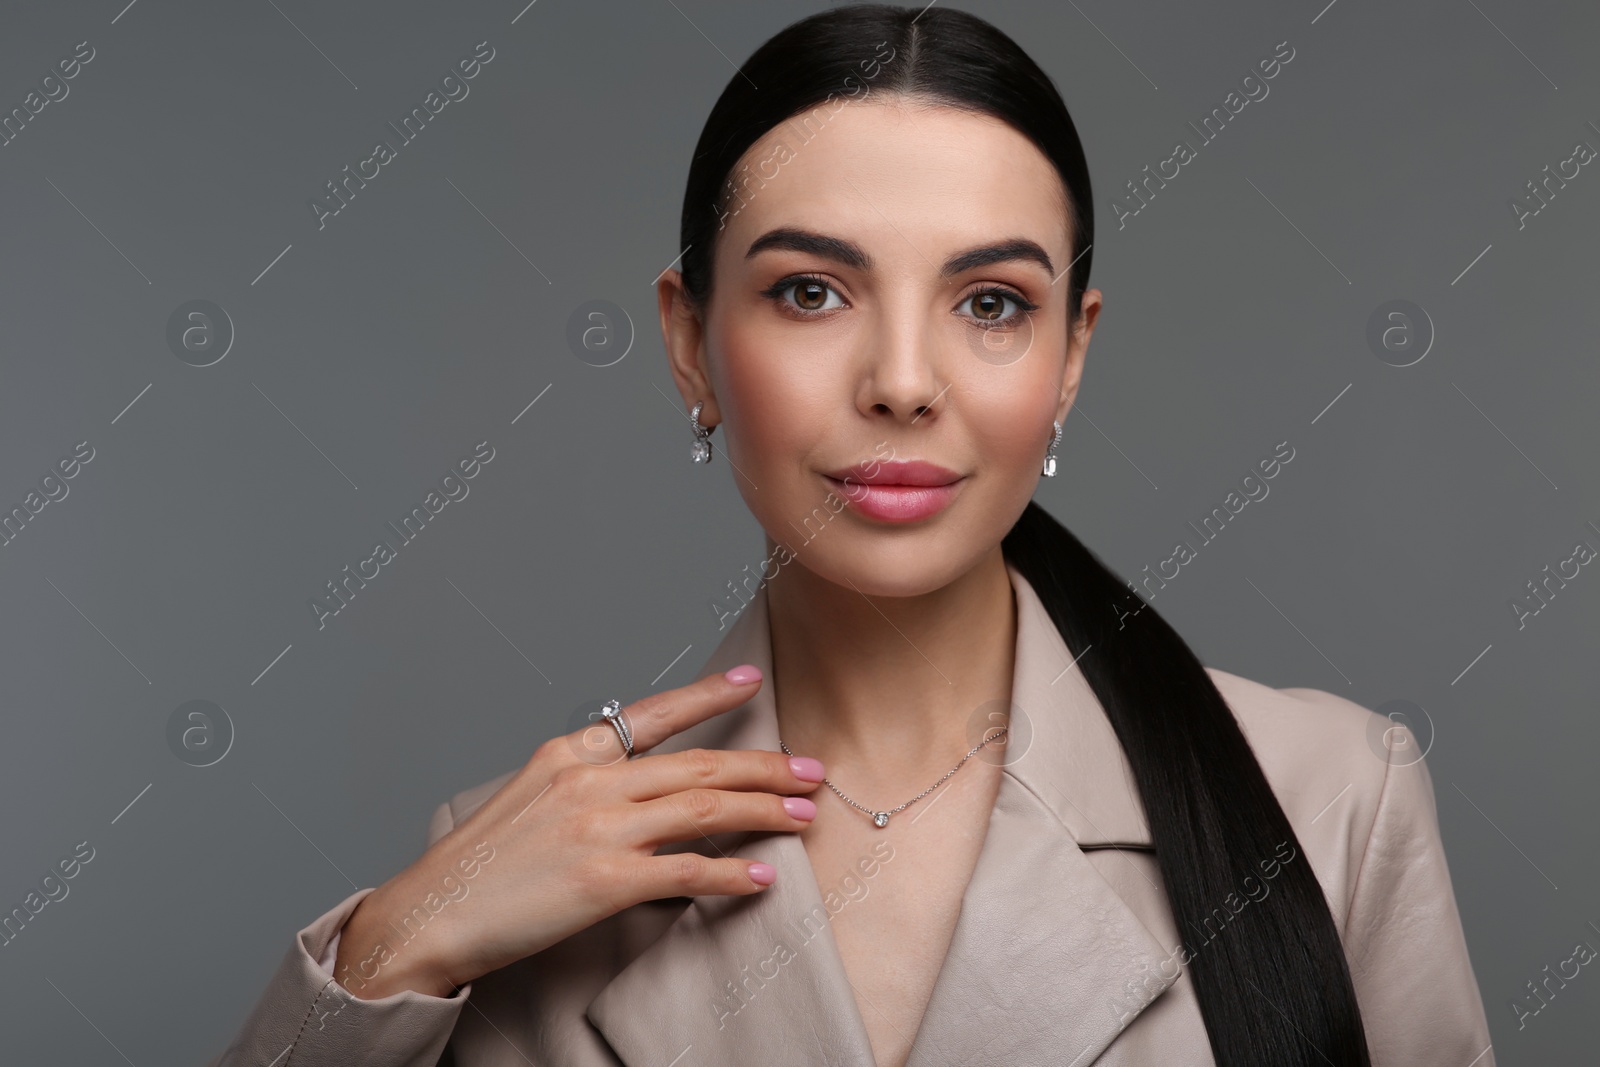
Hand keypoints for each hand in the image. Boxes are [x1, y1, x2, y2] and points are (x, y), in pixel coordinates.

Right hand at [333, 664, 823, 998]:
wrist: (429, 915)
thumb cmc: (477, 866)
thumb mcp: (526, 796)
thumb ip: (582, 780)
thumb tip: (639, 786)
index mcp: (569, 754)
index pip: (653, 714)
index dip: (707, 695)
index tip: (748, 682)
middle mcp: (590, 781)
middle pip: (700, 765)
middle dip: (764, 766)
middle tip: (810, 769)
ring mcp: (600, 829)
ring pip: (706, 810)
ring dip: (764, 811)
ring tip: (803, 814)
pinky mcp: (605, 882)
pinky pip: (689, 871)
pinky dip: (732, 874)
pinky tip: (763, 877)